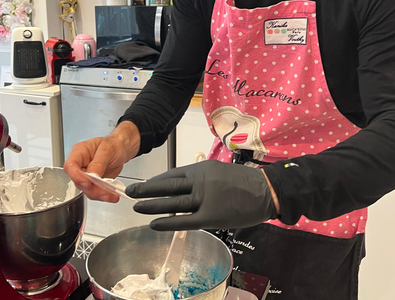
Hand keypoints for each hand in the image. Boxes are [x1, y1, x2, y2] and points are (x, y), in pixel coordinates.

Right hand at [64, 121, 139, 201]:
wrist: (121, 150)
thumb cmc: (113, 145)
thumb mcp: (107, 150)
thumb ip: (98, 163)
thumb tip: (92, 175)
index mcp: (80, 152)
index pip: (70, 166)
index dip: (76, 176)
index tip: (87, 183)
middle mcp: (81, 165)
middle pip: (79, 181)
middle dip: (91, 189)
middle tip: (104, 192)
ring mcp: (87, 175)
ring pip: (87, 190)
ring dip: (99, 194)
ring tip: (111, 195)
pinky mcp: (94, 183)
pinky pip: (96, 192)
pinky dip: (104, 195)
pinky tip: (112, 195)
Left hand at [125, 160, 276, 230]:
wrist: (264, 190)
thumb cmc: (242, 181)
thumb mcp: (218, 171)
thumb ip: (199, 178)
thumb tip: (182, 187)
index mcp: (201, 169)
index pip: (172, 174)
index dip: (155, 181)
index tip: (144, 184)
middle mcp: (199, 182)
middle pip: (167, 186)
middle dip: (146, 190)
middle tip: (130, 192)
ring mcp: (204, 199)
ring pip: (172, 203)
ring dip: (152, 205)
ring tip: (136, 207)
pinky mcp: (210, 216)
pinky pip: (184, 220)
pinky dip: (167, 223)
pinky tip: (154, 224)